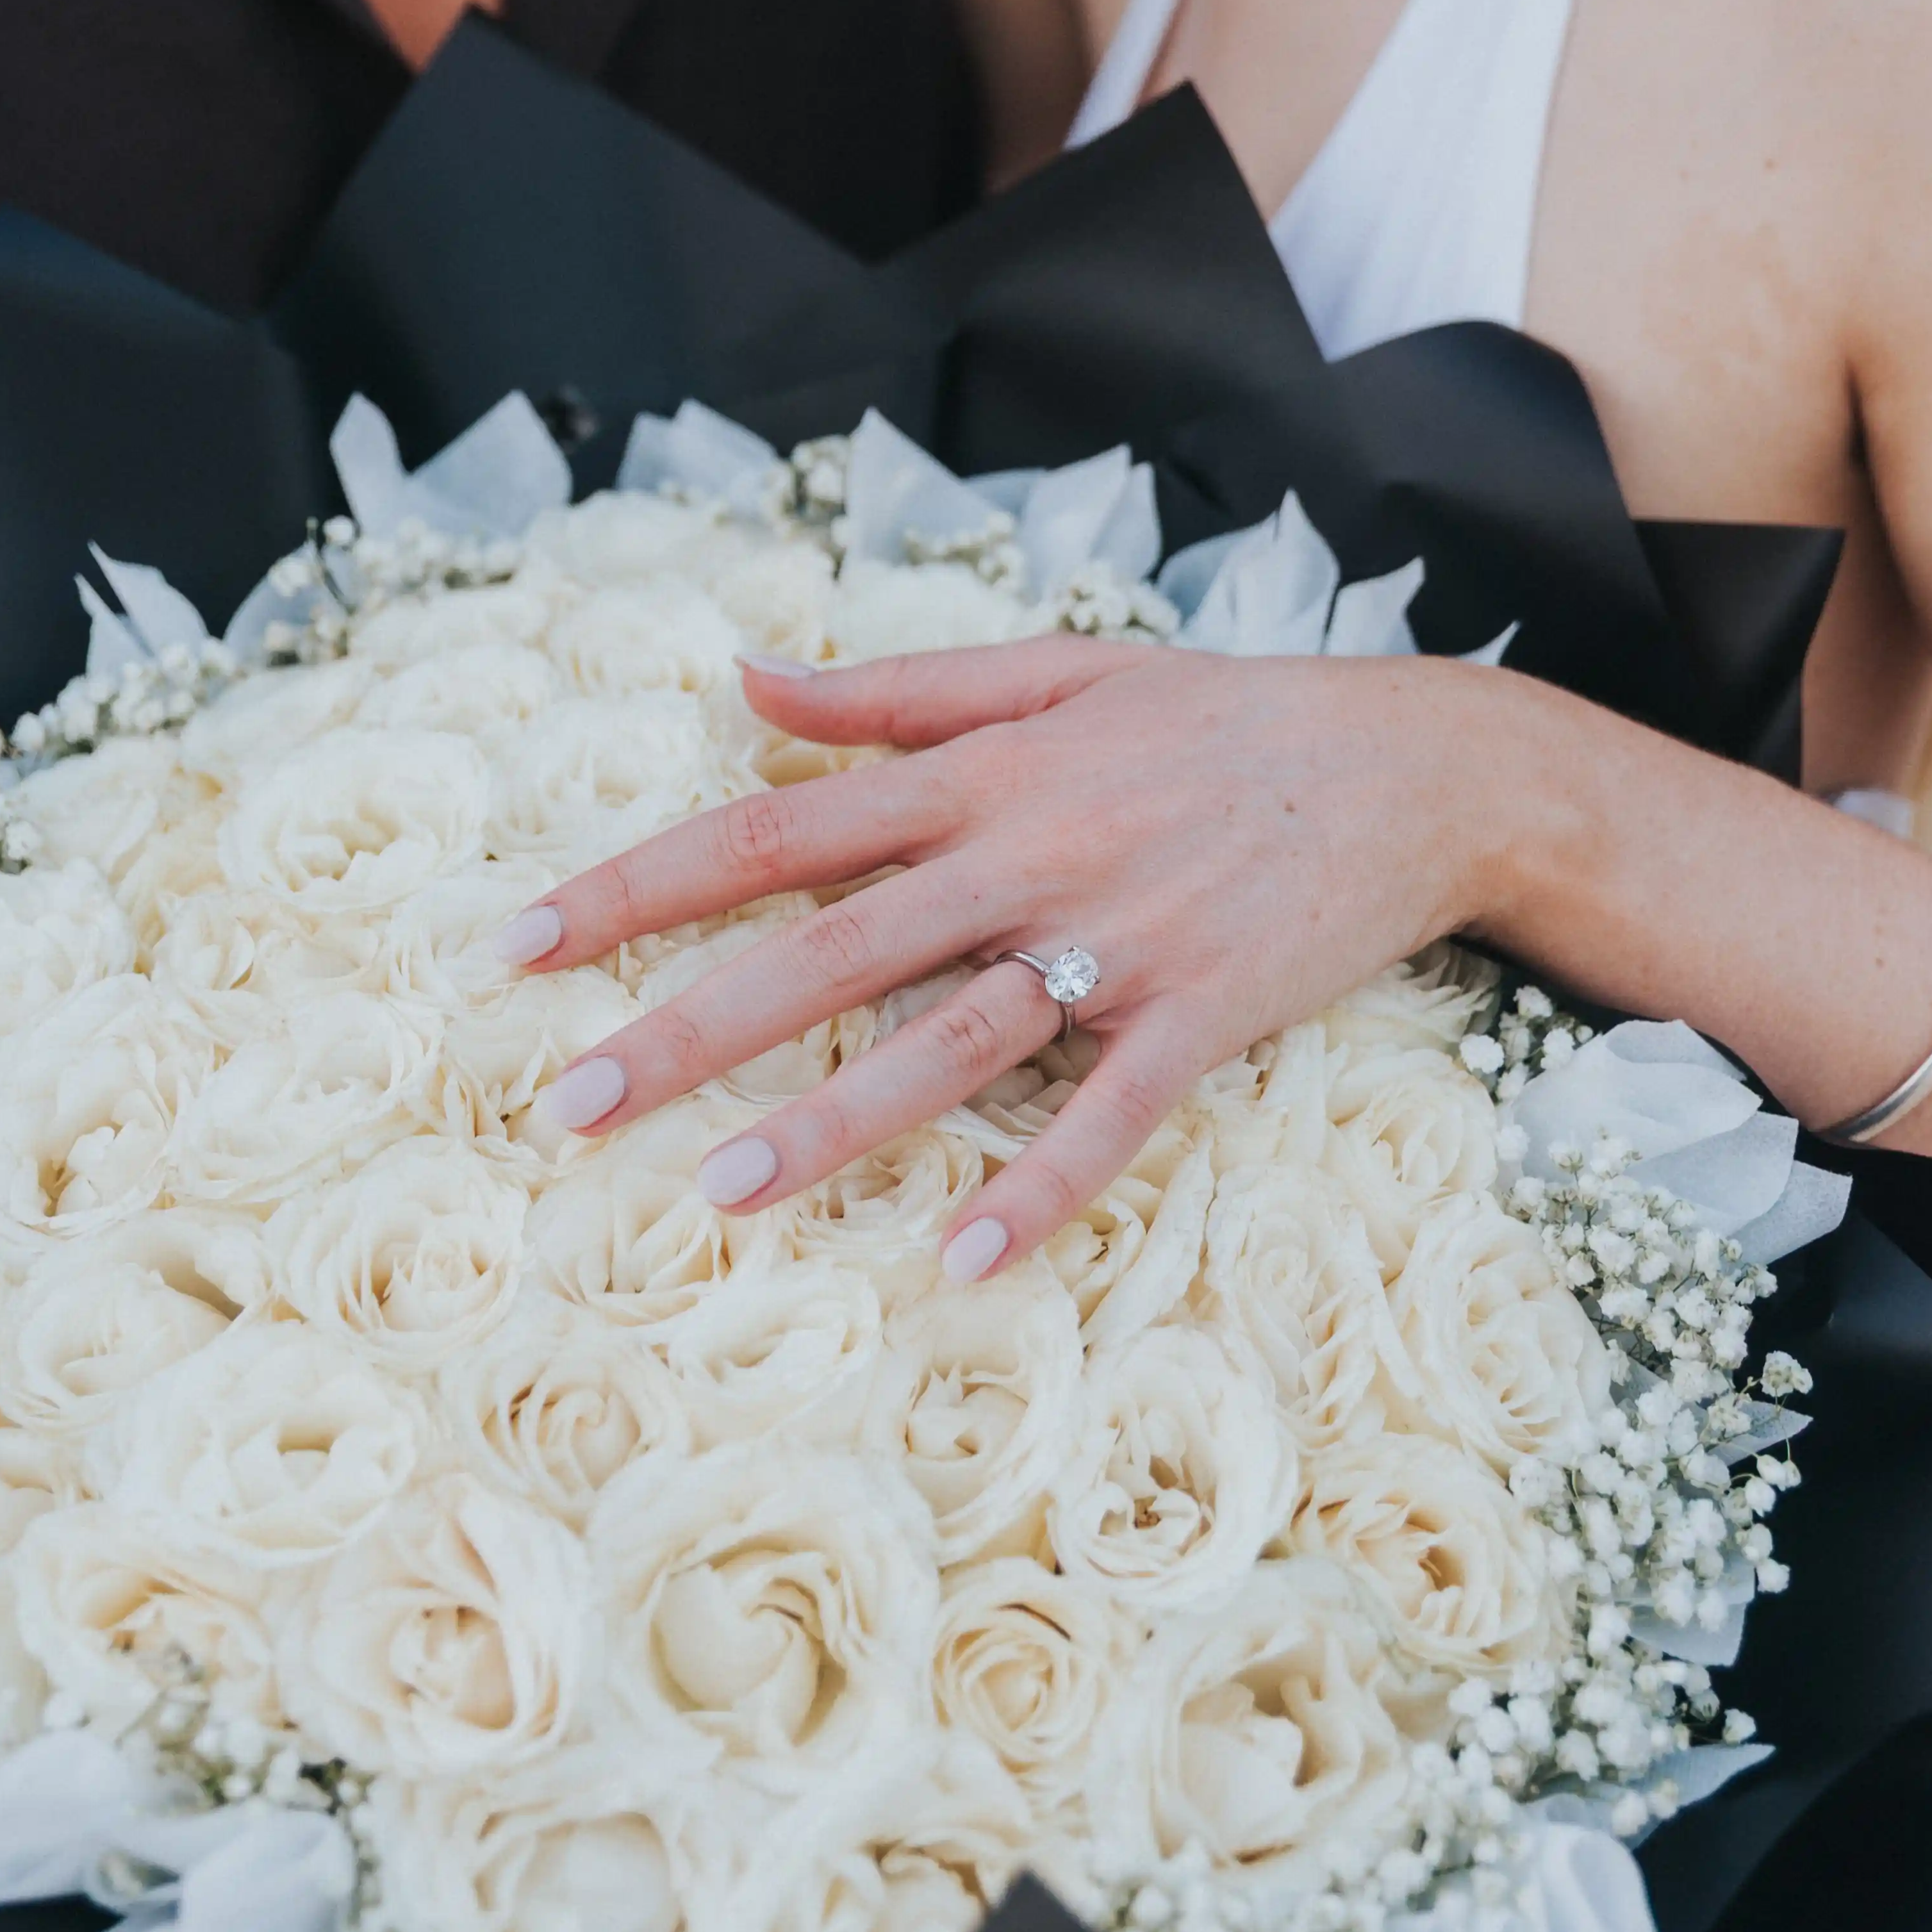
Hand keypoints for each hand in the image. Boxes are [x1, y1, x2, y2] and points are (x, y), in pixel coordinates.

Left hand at [510, 640, 1526, 1277]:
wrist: (1416, 763)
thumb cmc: (1221, 717)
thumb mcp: (1055, 671)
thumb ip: (893, 688)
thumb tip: (742, 675)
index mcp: (976, 773)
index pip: (768, 831)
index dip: (633, 887)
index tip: (515, 946)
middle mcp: (1027, 854)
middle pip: (828, 946)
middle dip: (689, 1026)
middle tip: (568, 1104)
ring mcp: (1118, 942)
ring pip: (951, 1040)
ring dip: (836, 1122)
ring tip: (720, 1198)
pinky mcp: (1206, 1016)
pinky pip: (1113, 1114)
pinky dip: (1044, 1185)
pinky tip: (965, 1260)